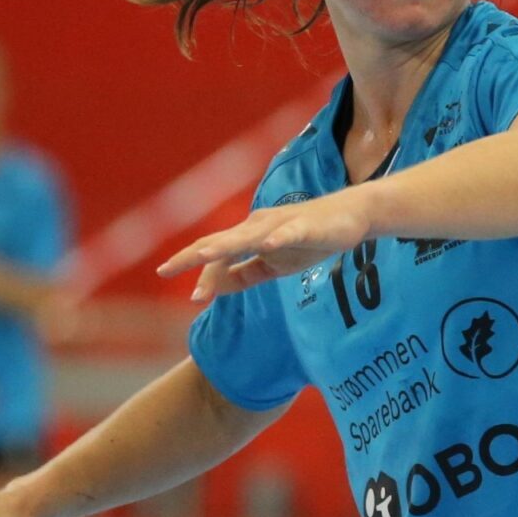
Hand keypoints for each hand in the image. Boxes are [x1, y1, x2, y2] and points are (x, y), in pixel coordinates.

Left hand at [158, 189, 374, 301]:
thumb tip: (213, 288)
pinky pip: (290, 232)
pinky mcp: (306, 225)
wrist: (352, 217)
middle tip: (165, 270)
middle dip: (192, 256)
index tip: (192, 299)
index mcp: (248, 236)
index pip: (216, 256)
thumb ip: (244, 275)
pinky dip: (278, 238)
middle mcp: (258, 226)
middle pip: (220, 242)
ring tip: (204, 254)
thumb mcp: (273, 265)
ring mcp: (281, 224)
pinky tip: (268, 245)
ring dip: (225, 245)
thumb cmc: (309, 239)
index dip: (200, 275)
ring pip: (247, 236)